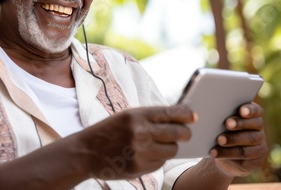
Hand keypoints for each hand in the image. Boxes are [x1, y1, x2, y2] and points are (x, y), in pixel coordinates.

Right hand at [77, 105, 196, 179]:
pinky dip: (157, 159)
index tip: (193, 117)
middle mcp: (141, 132)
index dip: (187, 115)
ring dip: (169, 148)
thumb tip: (180, 118)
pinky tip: (145, 155)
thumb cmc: (110, 131)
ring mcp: (140, 151)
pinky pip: (160, 163)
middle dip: (185, 134)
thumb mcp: (127, 116)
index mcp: (138, 115)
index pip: (172, 113)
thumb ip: (151, 117)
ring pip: (172, 150)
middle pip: (178, 133)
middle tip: (185, 134)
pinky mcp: (139, 167)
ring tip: (158, 145)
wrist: (86, 152)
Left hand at [208, 102, 267, 176]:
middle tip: (227, 123)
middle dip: (239, 123)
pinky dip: (227, 153)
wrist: (224, 156)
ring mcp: (260, 144)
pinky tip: (215, 152)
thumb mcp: (221, 122)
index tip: (242, 110)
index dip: (250, 110)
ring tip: (219, 140)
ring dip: (232, 139)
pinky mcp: (256, 158)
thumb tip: (209, 110)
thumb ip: (221, 115)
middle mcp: (259, 128)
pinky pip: (243, 154)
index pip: (256, 110)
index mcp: (252, 115)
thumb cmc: (221, 131)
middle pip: (254, 124)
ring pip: (249, 140)